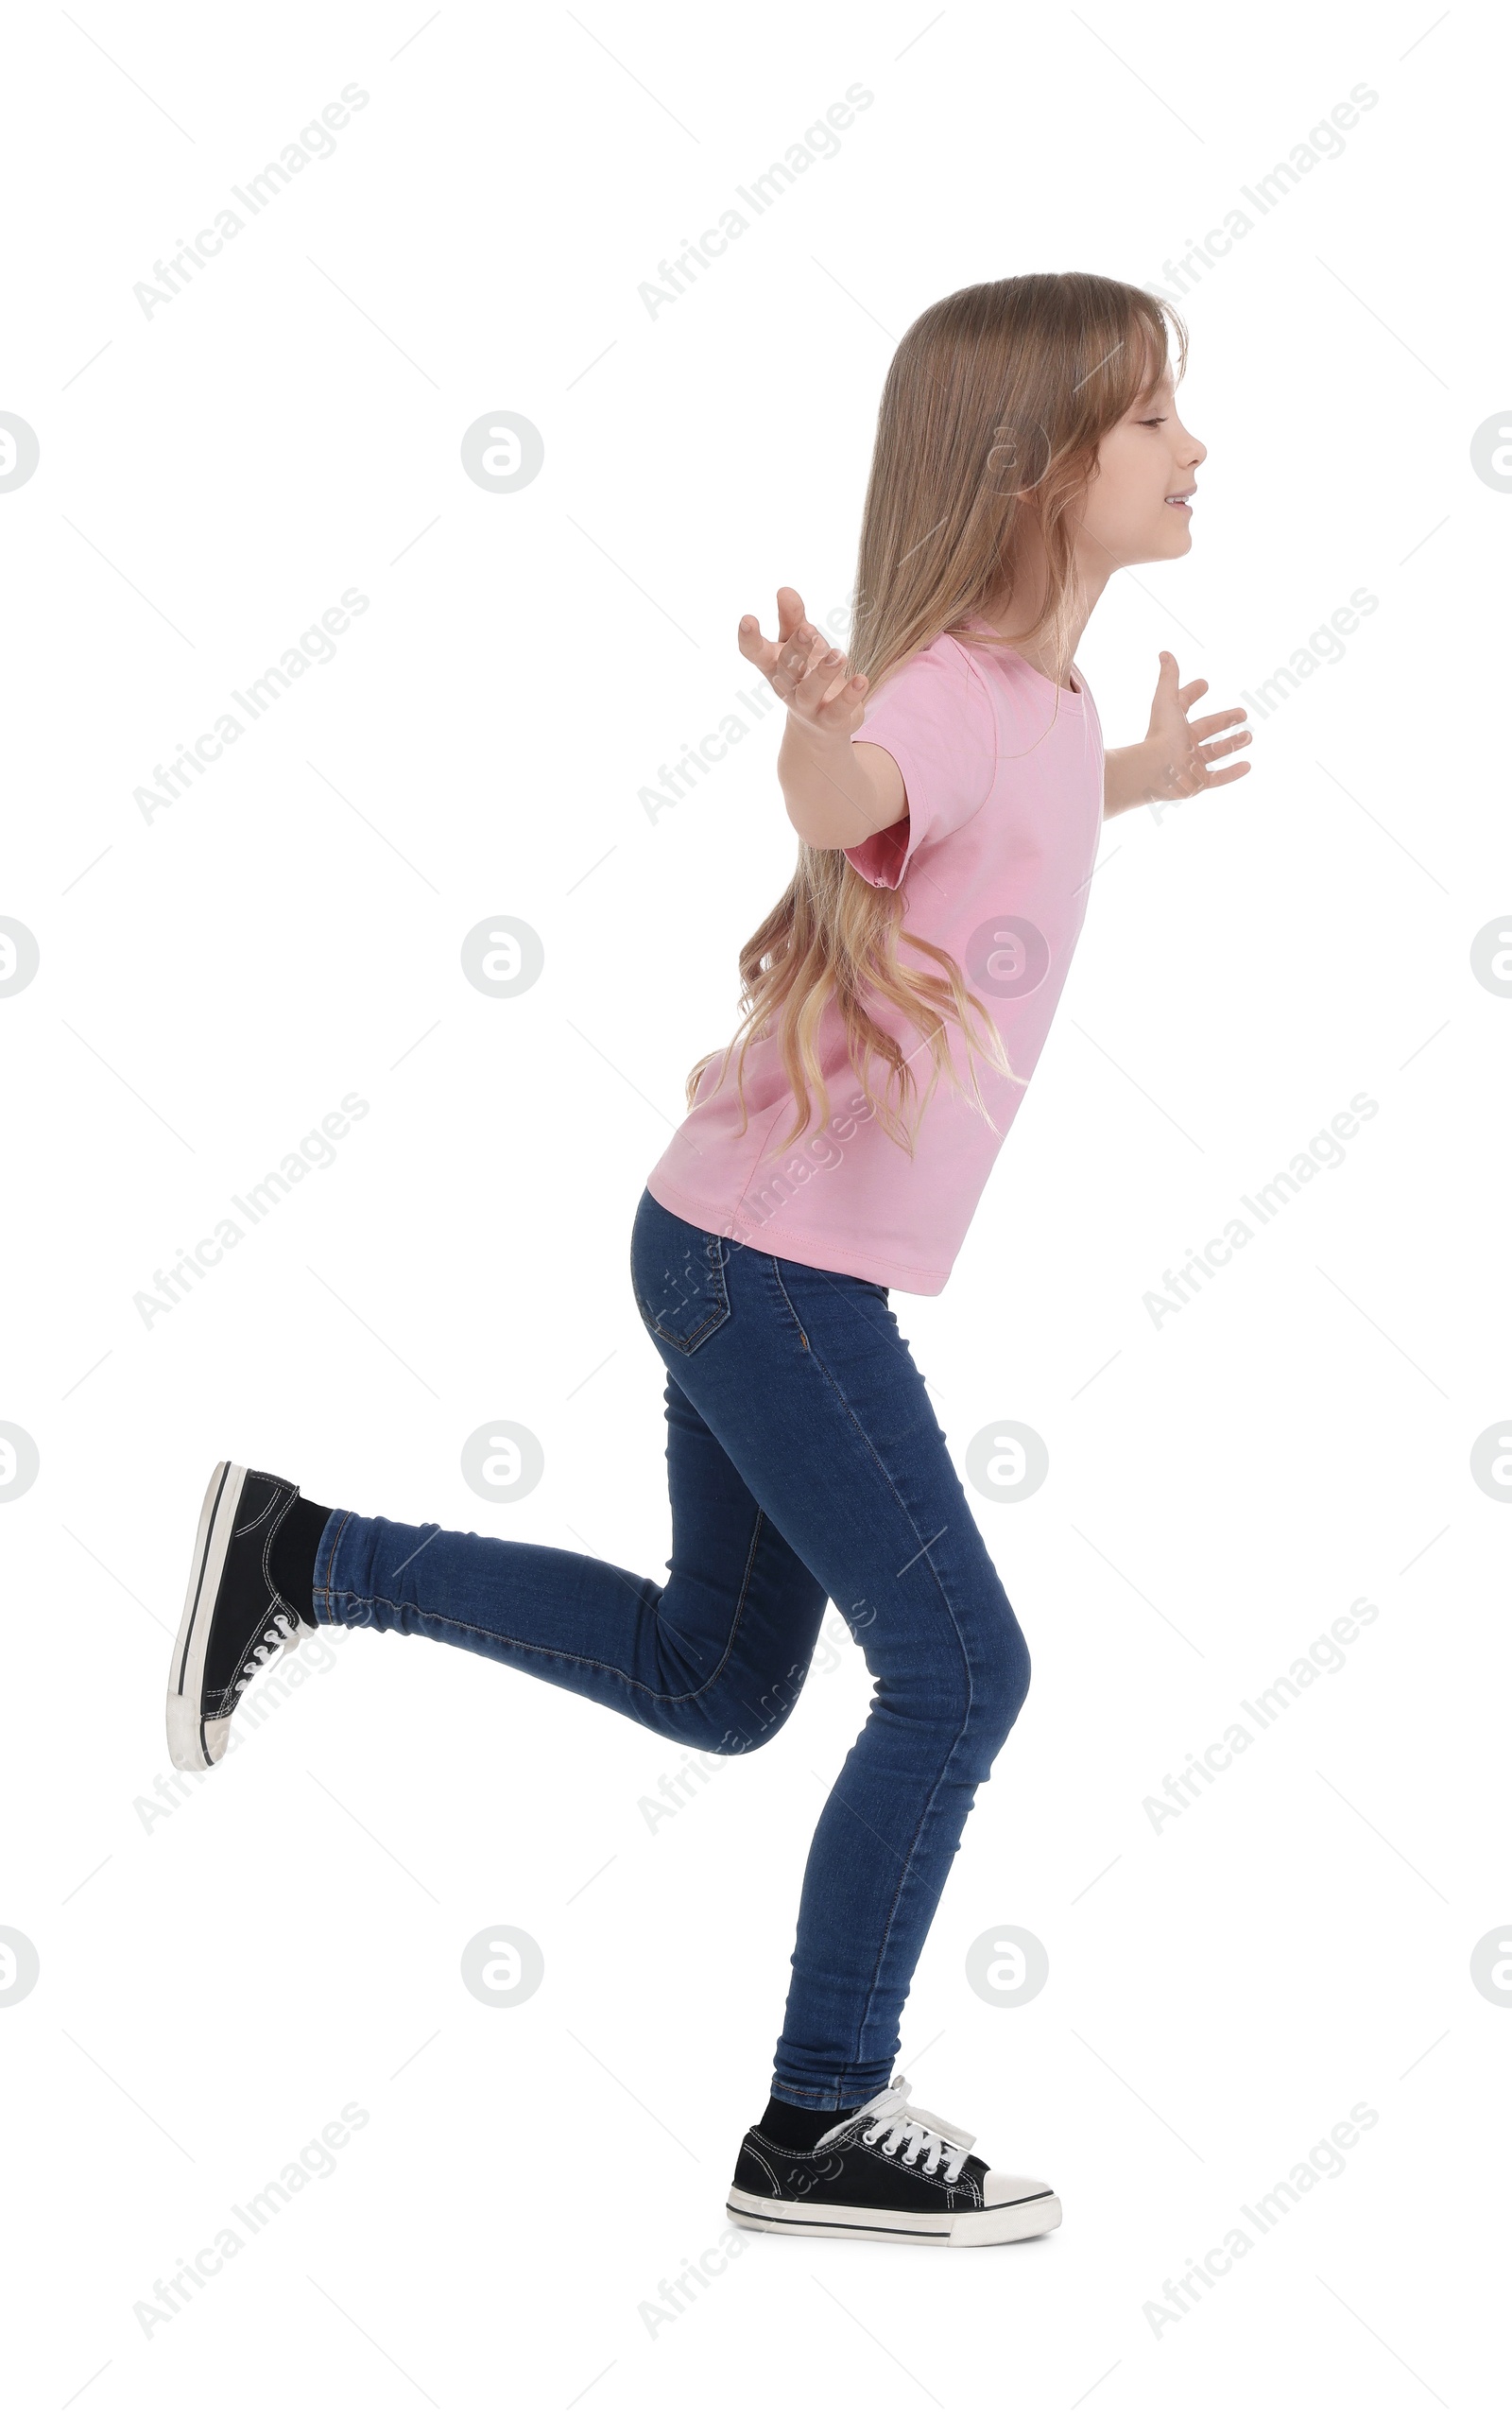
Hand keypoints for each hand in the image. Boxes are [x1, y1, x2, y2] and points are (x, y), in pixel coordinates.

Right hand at [737, 586, 868, 747]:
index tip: (748, 619)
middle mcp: (786, 687)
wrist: (821, 725)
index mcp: (774, 665)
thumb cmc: (806, 673)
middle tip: (808, 630)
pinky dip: (850, 696)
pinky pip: (838, 709)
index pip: (755, 652)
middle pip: (786, 668)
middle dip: (796, 649)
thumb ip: (793, 619)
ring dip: (823, 673)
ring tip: (839, 655)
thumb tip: (784, 590)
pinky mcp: (830, 720)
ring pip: (810, 691)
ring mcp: (807, 707)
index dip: (749, 638)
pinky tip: (862, 679)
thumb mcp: (799, 644)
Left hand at [1136, 652, 1252, 803]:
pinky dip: (1233, 773)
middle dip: (1225, 721)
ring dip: (1233, 744)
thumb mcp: (1167, 701)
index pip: (1184, 705)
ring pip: (1215, 753)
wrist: (1156, 769)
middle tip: (1242, 713)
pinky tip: (1248, 765)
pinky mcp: (1198, 783)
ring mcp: (1191, 765)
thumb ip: (1168, 677)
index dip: (1191, 693)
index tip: (1204, 684)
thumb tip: (1165, 653)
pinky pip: (1219, 778)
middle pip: (1207, 730)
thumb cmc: (1161, 734)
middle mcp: (1182, 744)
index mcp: (1174, 725)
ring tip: (1249, 737)